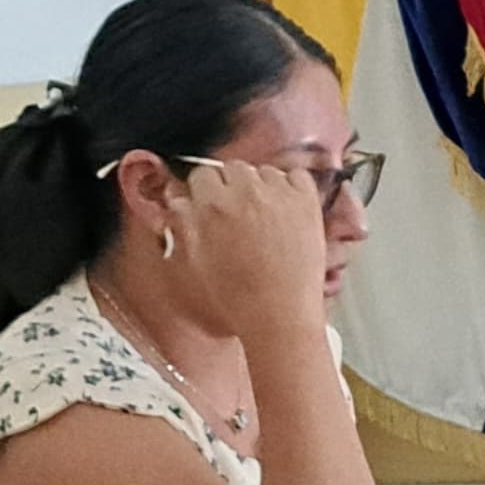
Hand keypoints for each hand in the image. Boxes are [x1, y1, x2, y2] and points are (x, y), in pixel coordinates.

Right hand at [163, 156, 333, 351]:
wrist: (279, 316)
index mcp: (211, 204)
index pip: (202, 174)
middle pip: (233, 168)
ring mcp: (278, 194)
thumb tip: (178, 198)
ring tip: (264, 218)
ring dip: (262, 187)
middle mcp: (244, 192)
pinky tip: (287, 212)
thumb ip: (182, 222)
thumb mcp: (192, 261)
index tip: (212, 202)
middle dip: (233, 187)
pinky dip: (292, 187)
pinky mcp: (306, 202)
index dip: (206, 191)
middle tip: (239, 214)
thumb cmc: (237, 298)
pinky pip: (297, 176)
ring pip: (264, 171)